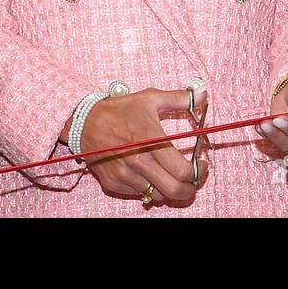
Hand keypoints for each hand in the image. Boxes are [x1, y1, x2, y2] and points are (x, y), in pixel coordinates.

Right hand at [71, 87, 208, 206]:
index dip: (199, 172)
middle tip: (195, 180)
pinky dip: (150, 188)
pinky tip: (153, 174)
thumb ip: (180, 98)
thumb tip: (203, 94)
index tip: (202, 164)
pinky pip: (139, 194)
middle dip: (190, 189)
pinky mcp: (114, 183)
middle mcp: (138, 161)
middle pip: (173, 190)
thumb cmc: (119, 110)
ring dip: (170, 189)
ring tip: (173, 176)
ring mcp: (125, 175)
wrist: (84, 122)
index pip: (182, 170)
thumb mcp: (150, 98)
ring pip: (158, 195)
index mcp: (150, 140)